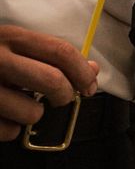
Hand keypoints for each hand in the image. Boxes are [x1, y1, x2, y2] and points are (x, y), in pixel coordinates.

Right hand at [0, 25, 98, 140]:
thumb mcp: (15, 45)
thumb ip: (51, 55)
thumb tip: (91, 69)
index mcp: (10, 37)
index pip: (60, 51)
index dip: (82, 71)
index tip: (90, 85)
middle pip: (52, 81)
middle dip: (66, 95)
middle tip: (63, 99)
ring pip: (32, 112)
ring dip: (35, 115)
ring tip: (21, 105)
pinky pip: (8, 131)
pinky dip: (11, 129)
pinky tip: (2, 114)